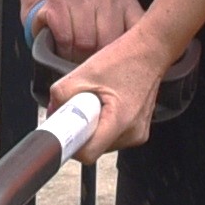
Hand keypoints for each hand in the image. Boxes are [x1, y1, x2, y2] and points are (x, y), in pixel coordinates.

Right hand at [21, 0, 142, 64]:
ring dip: (77, 55)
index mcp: (127, 5)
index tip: (116, 69)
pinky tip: (64, 45)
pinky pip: (64, 33)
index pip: (133, 37)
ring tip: (77, 56)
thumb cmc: (92, 37)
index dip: (121, 60)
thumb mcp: (119, 42)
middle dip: (97, 61)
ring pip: (84, 40)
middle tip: (92, 65)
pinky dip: (62, 46)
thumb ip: (134, 51)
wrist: (58, 19)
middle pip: (106, 43)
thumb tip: (151, 77)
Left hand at [40, 0, 204, 151]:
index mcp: (120, 121)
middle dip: (81, 130)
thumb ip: (61, 95)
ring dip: (93, 126)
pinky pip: (112, 136)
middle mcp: (133, 134)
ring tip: (98, 101)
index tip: (64, 132)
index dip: (71, 144)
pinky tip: (108, 104)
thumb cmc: (124, 58)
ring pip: (102, 143)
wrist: (151, 50)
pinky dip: (104, 124)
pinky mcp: (139, 130)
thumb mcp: (85, 72)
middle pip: (93, 149)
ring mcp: (138, 134)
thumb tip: (53, 113)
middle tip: (81, 105)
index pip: (88, 154)